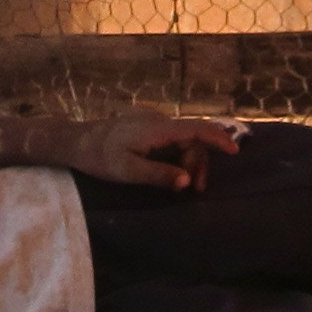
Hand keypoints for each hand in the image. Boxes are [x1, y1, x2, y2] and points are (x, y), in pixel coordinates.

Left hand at [60, 115, 246, 189]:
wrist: (76, 141)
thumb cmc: (100, 157)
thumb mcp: (128, 171)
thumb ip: (159, 175)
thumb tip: (187, 182)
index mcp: (158, 129)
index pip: (196, 129)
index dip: (218, 138)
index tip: (235, 151)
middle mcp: (159, 121)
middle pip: (192, 138)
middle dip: (198, 163)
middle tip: (194, 190)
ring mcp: (153, 122)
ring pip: (183, 140)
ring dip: (188, 161)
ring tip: (183, 185)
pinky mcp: (147, 128)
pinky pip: (172, 140)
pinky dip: (178, 156)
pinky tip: (171, 172)